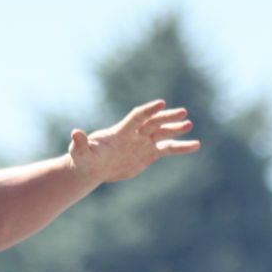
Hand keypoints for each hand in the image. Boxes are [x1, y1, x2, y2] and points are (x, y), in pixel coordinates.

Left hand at [66, 100, 198, 185]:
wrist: (92, 167)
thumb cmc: (84, 158)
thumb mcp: (80, 152)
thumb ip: (80, 143)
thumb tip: (75, 133)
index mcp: (121, 131)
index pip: (137, 117)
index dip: (148, 110)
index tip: (161, 103)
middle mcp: (135, 134)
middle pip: (154, 122)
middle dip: (167, 117)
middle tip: (183, 113)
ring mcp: (143, 143)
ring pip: (163, 134)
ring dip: (176, 129)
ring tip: (190, 125)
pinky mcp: (149, 154)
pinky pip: (168, 149)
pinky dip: (181, 147)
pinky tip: (196, 145)